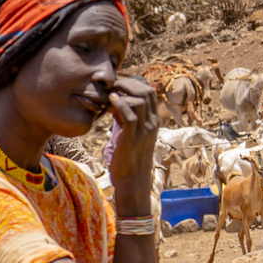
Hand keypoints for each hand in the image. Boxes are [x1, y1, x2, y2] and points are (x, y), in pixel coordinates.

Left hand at [107, 76, 158, 210]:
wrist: (132, 181)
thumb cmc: (128, 157)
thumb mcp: (130, 133)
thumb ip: (126, 118)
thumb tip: (115, 102)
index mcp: (153, 120)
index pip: (149, 91)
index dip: (133, 82)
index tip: (117, 83)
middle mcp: (152, 123)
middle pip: (146, 91)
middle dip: (128, 83)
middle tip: (111, 85)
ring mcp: (144, 130)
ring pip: (140, 100)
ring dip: (123, 92)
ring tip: (109, 94)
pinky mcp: (132, 138)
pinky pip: (131, 116)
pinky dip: (121, 105)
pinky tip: (110, 101)